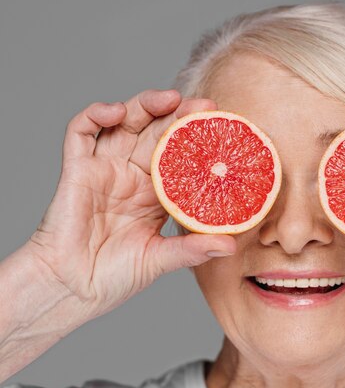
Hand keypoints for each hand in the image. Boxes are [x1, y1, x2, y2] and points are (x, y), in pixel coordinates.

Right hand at [28, 90, 235, 315]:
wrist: (71, 290)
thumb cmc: (113, 276)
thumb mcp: (159, 260)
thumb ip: (191, 249)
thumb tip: (231, 246)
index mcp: (156, 193)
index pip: (181, 155)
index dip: (199, 139)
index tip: (222, 128)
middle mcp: (132, 176)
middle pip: (157, 132)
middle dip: (179, 114)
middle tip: (204, 105)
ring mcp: (105, 169)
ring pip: (125, 123)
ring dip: (145, 104)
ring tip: (169, 98)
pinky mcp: (77, 170)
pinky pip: (81, 132)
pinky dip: (95, 115)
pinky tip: (115, 111)